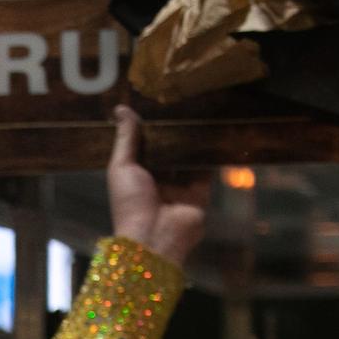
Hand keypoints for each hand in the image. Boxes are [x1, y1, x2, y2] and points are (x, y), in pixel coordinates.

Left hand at [106, 105, 210, 267]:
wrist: (154, 237)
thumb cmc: (131, 203)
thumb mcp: (122, 167)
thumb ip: (125, 139)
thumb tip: (121, 108)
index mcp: (137, 175)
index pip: (146, 146)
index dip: (151, 128)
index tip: (159, 103)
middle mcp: (159, 180)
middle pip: (170, 151)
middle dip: (176, 131)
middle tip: (186, 101)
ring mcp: (181, 186)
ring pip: (190, 157)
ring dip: (195, 139)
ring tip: (203, 110)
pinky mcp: (201, 192)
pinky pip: (208, 169)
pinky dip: (213, 153)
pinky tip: (218, 131)